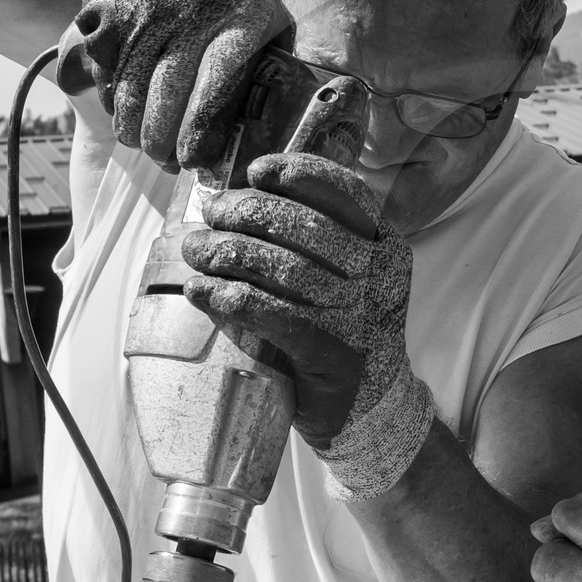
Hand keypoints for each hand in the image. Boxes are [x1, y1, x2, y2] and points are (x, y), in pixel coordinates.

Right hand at [52, 0, 289, 169]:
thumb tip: (282, 126)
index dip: (201, 127)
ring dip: (133, 124)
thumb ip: (273, 58)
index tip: (193, 160)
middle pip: (170, 90)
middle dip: (162, 137)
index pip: (220, 81)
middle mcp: (193, 8)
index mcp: (243, 12)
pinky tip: (122, 112)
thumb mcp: (262, 5)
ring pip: (132, 85)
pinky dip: (111, 97)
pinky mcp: (108, 7)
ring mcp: (147, 7)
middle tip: (165, 160)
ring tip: (141, 144)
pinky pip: (107, 68)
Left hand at [182, 154, 434, 492]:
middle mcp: (380, 276)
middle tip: (209, 216)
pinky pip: (273, 315)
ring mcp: (359, 316)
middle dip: (247, 212)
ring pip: (284, 268)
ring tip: (195, 252)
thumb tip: (237, 202)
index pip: (346, 194)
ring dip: (227, 254)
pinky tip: (200, 293)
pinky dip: (229, 299)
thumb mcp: (348, 280)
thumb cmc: (344, 333)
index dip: (299, 174)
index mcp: (386, 247)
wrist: (369, 410)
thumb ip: (312, 243)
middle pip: (306, 227)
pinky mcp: (331, 354)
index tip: (256, 172)